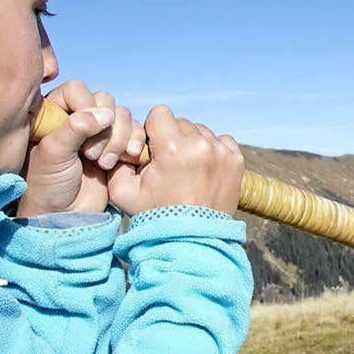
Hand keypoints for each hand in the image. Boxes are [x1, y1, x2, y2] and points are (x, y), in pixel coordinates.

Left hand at [18, 80, 146, 216]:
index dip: (85, 106)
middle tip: (90, 155)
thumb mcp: (54, 153)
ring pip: (122, 116)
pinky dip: (135, 143)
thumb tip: (106, 114)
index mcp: (56, 114)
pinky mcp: (119, 148)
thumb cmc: (49, 184)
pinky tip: (127, 159)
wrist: (65, 216)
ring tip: (104, 164)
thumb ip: (76, 127)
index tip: (82, 131)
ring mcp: (100, 133)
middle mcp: (79, 118)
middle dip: (104, 128)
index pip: (77, 90)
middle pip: (105, 101)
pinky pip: (136, 132)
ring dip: (119, 139)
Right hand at [105, 105, 243, 216]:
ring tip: (187, 170)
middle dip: (173, 138)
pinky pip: (222, 140)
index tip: (153, 150)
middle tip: (170, 165)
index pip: (160, 114)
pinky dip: (212, 151)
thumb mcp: (122, 191)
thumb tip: (126, 142)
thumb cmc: (155, 216)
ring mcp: (221, 153)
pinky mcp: (236, 160)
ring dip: (192, 144)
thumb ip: (117, 160)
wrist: (192, 240)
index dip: (153, 130)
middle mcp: (200, 146)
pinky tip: (203, 170)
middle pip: (181, 122)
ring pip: (201, 131)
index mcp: (172, 149)